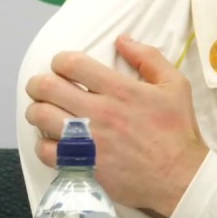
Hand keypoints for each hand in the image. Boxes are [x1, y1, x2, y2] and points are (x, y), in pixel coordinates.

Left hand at [24, 34, 209, 217]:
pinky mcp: (82, 165)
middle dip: (39, 83)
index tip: (64, 66)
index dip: (60, 60)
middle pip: (47, 87)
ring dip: (37, 110)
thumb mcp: (175, 85)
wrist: (180, 177)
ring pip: (41, 117)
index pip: (72, 64)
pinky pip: (45, 151)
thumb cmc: (178, 130)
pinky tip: (52, 140)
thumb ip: (149, 57)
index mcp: (119, 89)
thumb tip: (122, 40)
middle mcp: (98, 112)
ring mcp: (87, 141)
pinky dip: (42, 143)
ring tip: (44, 112)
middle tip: (44, 87)